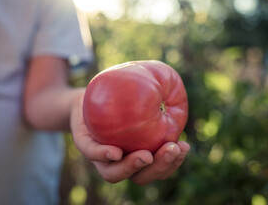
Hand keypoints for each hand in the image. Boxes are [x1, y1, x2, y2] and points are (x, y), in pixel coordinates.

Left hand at [70, 93, 189, 183]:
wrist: (91, 93)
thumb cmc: (124, 95)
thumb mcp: (145, 91)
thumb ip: (161, 96)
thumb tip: (178, 95)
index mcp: (139, 153)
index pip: (158, 167)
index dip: (173, 162)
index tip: (184, 145)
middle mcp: (120, 160)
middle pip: (140, 176)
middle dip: (158, 167)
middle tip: (171, 149)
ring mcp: (100, 156)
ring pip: (113, 174)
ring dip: (132, 167)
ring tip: (145, 156)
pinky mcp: (83, 143)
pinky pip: (91, 152)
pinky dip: (103, 155)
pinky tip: (115, 152)